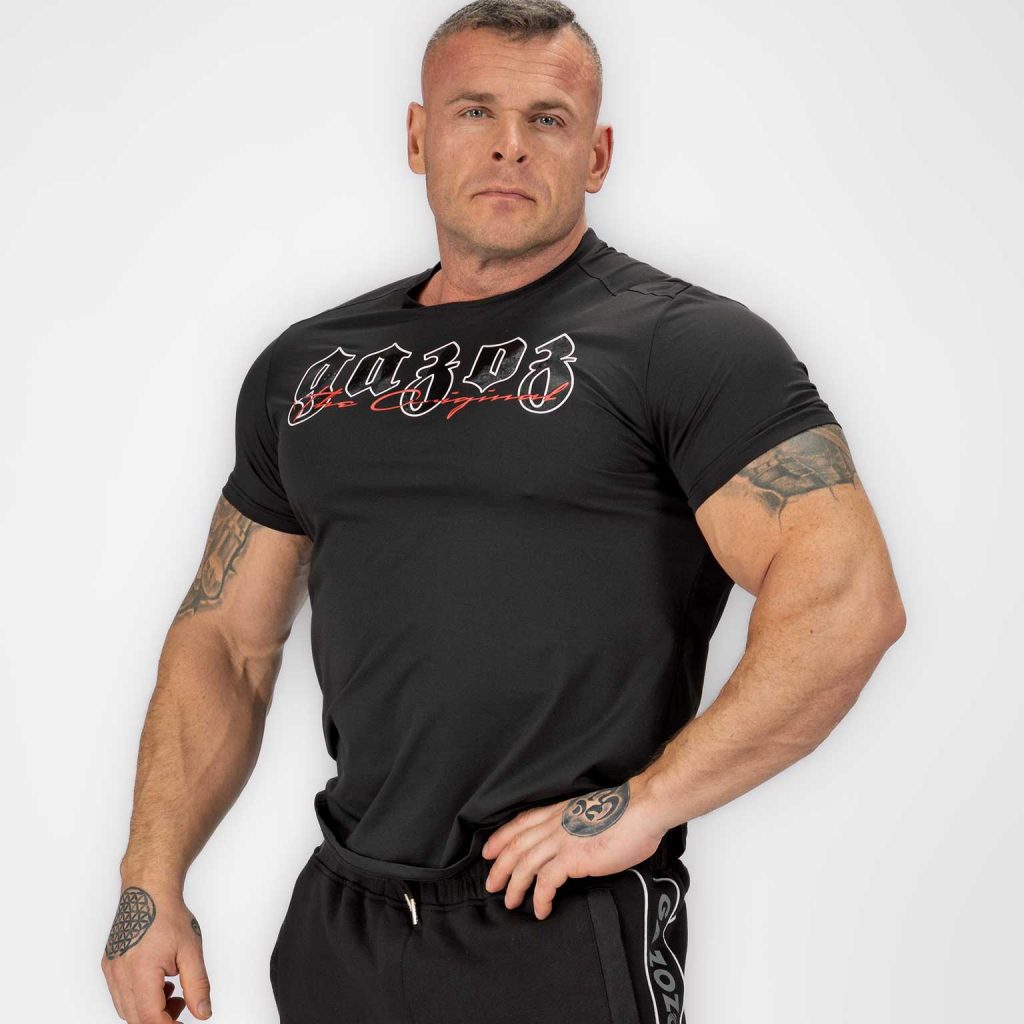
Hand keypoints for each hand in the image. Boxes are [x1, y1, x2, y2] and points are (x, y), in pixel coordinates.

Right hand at [100, 877, 211, 1021]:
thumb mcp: (191, 950)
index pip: (150, 1017)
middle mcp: (120, 974)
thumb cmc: (168, 915)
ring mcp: (111, 971)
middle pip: (136, 1018)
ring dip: (149, 1010)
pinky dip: (139, 999)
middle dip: (160, 1020)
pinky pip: (121, 995)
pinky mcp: (109, 966)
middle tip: (181, 1005)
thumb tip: (202, 1013)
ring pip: (126, 1009)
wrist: (148, 892)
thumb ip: (197, 985)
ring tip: (171, 990)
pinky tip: (158, 983)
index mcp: (140, 971)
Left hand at [480, 775, 667, 919]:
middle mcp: (554, 824)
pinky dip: (540, 897)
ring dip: (515, 886)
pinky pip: (547, 882)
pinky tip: (541, 909)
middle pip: (516, 846)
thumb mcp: (589, 812)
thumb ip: (574, 825)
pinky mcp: (573, 858)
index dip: (501, 837)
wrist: (642, 809)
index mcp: (558, 811)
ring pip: (525, 865)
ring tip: (510, 902)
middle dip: (500, 867)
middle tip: (491, 885)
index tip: (488, 850)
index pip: (520, 822)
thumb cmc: (625, 812)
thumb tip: (572, 842)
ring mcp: (562, 840)